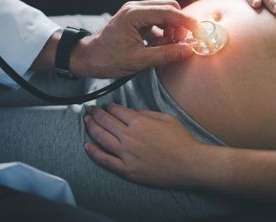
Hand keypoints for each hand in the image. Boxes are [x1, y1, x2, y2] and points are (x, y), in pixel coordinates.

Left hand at [70, 0, 198, 77]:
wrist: (87, 58)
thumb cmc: (107, 59)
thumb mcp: (139, 61)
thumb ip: (165, 55)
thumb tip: (188, 50)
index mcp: (134, 14)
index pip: (168, 12)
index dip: (186, 22)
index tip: (199, 32)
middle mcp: (135, 8)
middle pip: (169, 8)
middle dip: (180, 25)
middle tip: (182, 43)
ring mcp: (136, 13)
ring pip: (165, 14)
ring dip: (172, 29)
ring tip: (169, 47)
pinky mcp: (136, 20)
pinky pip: (157, 21)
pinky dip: (163, 32)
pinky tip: (161, 46)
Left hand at [83, 104, 204, 186]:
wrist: (189, 164)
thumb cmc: (181, 140)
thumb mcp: (167, 118)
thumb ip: (147, 113)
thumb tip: (133, 112)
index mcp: (139, 122)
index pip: (117, 111)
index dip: (109, 107)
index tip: (105, 106)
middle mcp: (129, 136)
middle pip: (106, 122)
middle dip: (95, 114)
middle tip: (89, 110)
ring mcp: (126, 154)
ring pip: (101, 138)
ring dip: (91, 128)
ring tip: (85, 121)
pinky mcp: (127, 170)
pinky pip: (105, 160)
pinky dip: (93, 153)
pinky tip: (86, 146)